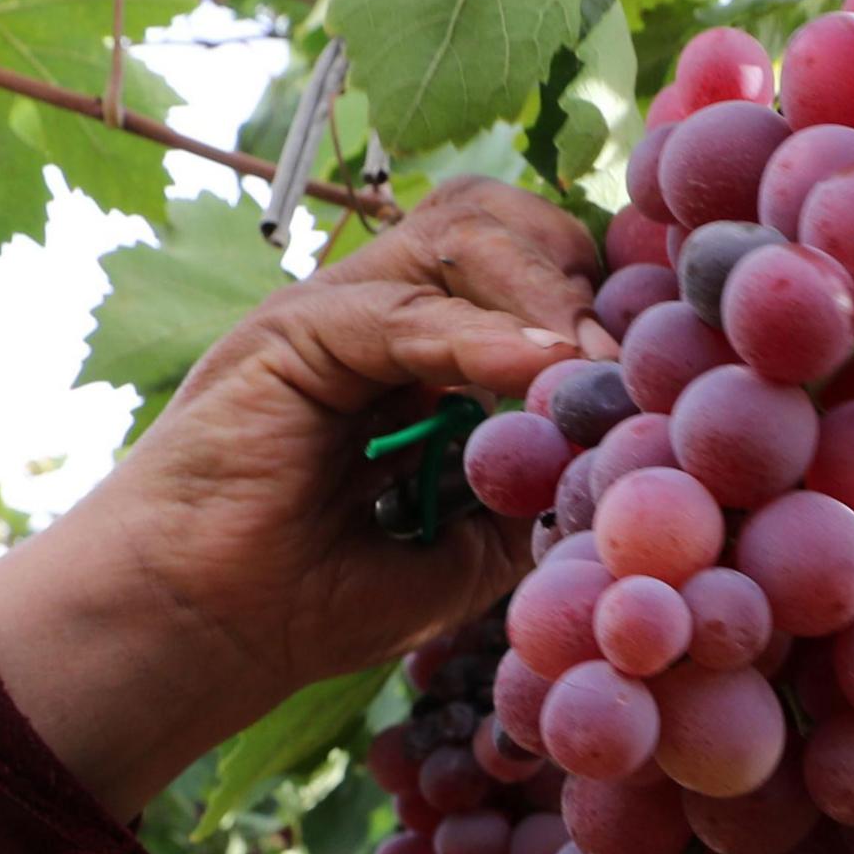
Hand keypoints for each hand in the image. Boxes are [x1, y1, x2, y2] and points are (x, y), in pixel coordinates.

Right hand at [0, 178, 606, 818]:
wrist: (194, 636)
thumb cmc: (304, 604)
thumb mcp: (457, 559)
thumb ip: (526, 506)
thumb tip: (618, 474)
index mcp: (413, 352)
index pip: (520, 265)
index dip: (593, 291)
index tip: (660, 352)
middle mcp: (374, 313)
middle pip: (497, 218)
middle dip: (578, 264)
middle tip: (632, 345)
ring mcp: (330, 312)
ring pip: (459, 231)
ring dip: (543, 288)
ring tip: (593, 360)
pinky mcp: (291, 333)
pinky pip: (405, 310)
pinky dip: (486, 337)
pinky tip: (546, 371)